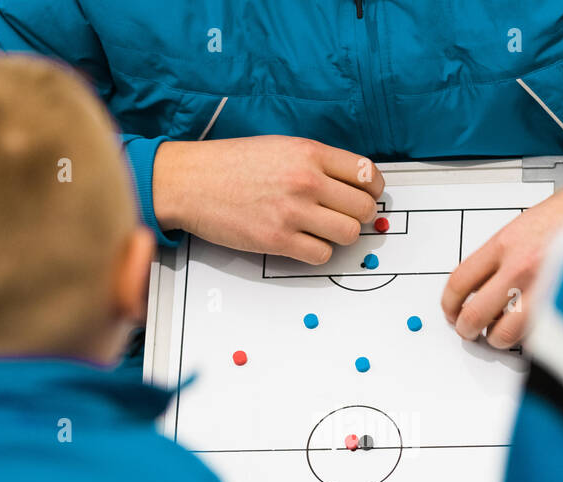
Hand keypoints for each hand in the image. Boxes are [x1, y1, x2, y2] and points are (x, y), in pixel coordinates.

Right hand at [152, 136, 383, 264]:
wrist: (190, 181)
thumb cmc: (230, 164)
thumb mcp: (279, 147)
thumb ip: (316, 162)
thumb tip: (352, 183)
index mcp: (309, 153)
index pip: (366, 174)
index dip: (372, 189)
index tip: (366, 196)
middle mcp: (306, 180)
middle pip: (363, 208)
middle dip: (357, 215)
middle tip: (342, 216)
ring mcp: (293, 211)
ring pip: (348, 234)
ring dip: (339, 236)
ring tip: (321, 230)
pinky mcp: (278, 239)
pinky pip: (322, 254)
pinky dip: (317, 252)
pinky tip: (303, 242)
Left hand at [440, 171, 562, 347]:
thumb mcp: (531, 222)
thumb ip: (506, 253)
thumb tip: (487, 283)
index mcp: (506, 243)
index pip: (459, 282)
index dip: (450, 304)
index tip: (452, 311)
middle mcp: (520, 267)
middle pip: (475, 315)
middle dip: (468, 330)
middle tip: (471, 332)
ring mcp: (543, 289)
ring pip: (503, 334)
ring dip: (499, 339)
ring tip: (502, 335)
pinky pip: (536, 336)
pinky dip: (531, 338)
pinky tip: (534, 329)